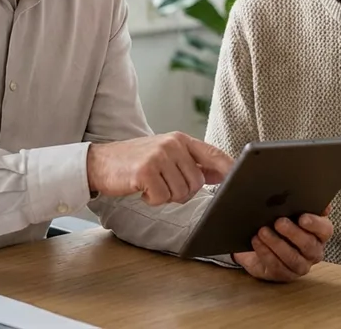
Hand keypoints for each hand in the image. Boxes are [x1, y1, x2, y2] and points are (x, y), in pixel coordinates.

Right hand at [86, 132, 233, 204]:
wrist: (100, 162)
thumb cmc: (134, 161)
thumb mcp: (166, 156)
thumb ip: (193, 163)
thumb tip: (222, 174)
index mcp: (180, 140)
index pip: (213, 153)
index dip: (228, 168)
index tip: (240, 178)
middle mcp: (172, 144)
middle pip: (197, 183)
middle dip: (183, 192)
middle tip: (163, 186)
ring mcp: (159, 156)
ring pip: (181, 193)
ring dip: (166, 197)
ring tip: (151, 185)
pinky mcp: (145, 171)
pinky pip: (161, 197)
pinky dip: (152, 200)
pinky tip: (142, 189)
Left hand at [233, 208, 333, 282]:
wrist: (260, 240)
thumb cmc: (278, 221)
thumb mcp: (287, 209)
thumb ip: (297, 200)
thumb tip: (301, 189)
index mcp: (319, 233)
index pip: (325, 229)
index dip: (315, 224)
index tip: (302, 217)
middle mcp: (313, 251)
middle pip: (309, 245)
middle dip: (293, 233)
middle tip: (279, 222)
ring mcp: (300, 265)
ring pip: (293, 258)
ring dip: (277, 244)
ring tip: (262, 231)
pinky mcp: (284, 274)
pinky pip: (277, 267)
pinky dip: (265, 253)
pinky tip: (256, 241)